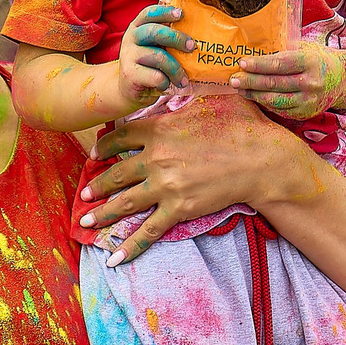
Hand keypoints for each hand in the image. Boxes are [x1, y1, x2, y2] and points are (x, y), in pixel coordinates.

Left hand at [77, 91, 309, 265]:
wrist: (261, 159)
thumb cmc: (241, 126)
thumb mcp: (209, 101)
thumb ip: (186, 99)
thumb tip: (179, 85)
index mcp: (160, 128)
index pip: (121, 136)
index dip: (105, 146)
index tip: (96, 155)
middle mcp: (155, 157)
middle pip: (116, 173)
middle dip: (97, 185)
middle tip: (84, 193)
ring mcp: (165, 185)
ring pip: (124, 202)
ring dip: (102, 213)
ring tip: (85, 220)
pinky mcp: (179, 209)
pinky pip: (148, 230)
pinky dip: (129, 246)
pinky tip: (114, 259)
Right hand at [112, 0, 190, 111]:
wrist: (128, 90)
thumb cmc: (149, 66)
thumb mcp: (155, 47)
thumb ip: (166, 38)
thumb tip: (195, 30)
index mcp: (137, 27)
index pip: (150, 13)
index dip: (165, 12)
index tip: (181, 14)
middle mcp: (130, 38)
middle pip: (155, 32)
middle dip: (176, 38)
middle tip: (192, 46)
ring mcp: (128, 56)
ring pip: (159, 57)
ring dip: (176, 70)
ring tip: (183, 80)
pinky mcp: (129, 74)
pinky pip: (156, 76)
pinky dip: (166, 82)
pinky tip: (166, 85)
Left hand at [232, 44, 345, 121]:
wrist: (342, 79)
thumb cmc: (318, 59)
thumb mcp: (305, 48)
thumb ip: (283, 49)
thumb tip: (253, 48)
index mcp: (310, 62)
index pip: (280, 64)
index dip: (259, 64)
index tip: (242, 62)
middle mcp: (310, 83)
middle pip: (274, 84)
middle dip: (251, 82)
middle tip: (233, 79)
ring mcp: (308, 101)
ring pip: (275, 100)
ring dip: (254, 95)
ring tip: (240, 89)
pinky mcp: (305, 113)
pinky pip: (280, 109)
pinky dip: (265, 103)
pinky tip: (254, 96)